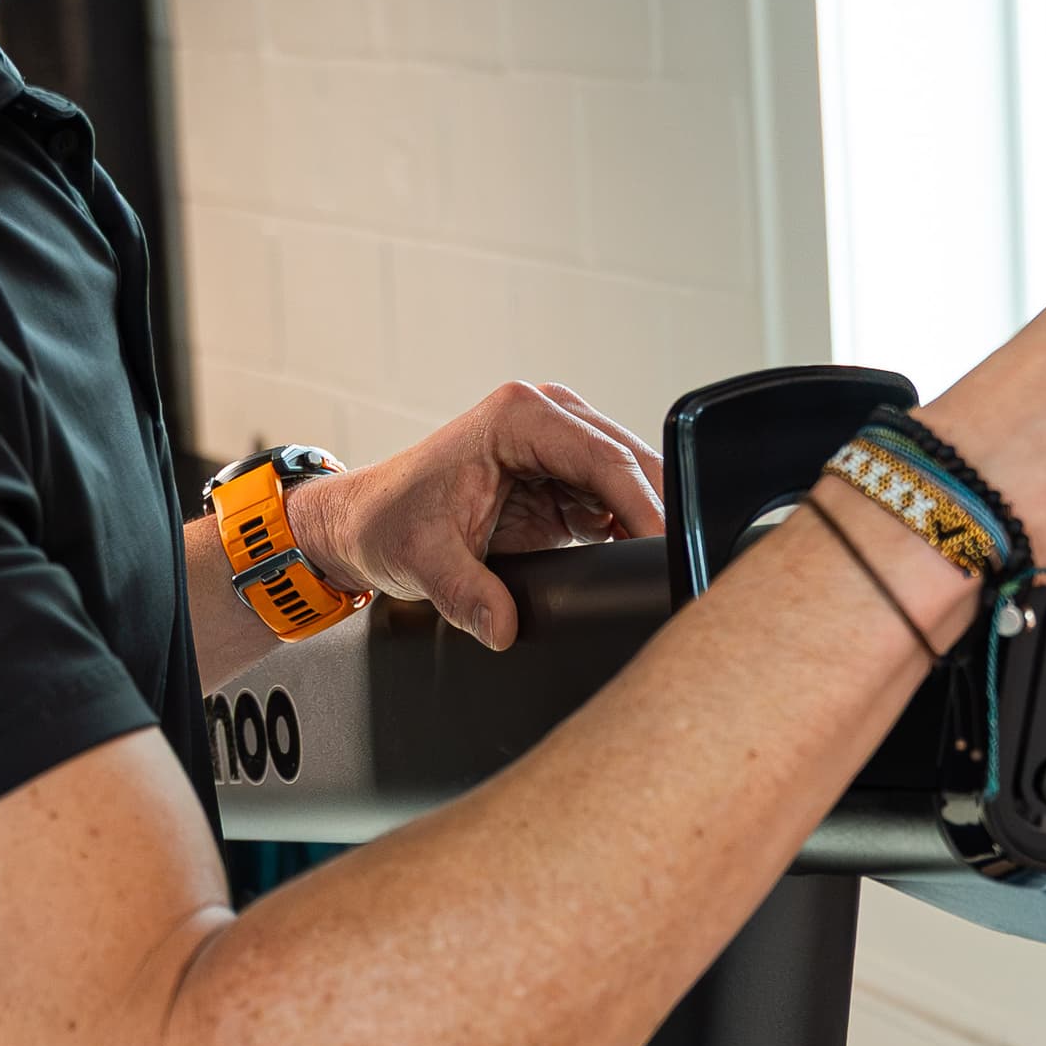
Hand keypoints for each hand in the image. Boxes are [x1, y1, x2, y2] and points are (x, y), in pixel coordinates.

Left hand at [294, 381, 665, 653]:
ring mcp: (560, 446)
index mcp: (518, 418)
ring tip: (661, 570)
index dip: (643, 504)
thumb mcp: (422, 559)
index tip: (665, 549)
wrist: (365, 522)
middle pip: (631, 462)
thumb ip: (465, 593)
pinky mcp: (566, 479)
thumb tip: (503, 627)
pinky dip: (630, 533)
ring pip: (633, 481)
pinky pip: (617, 503)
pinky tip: (634, 563)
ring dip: (646, 523)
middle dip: (658, 512)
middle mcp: (547, 419)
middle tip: (680, 566)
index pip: (603, 457)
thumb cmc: (388, 521)